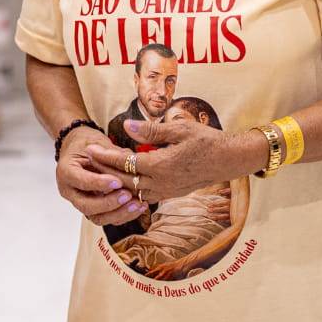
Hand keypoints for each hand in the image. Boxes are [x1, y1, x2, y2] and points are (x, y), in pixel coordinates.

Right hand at [55, 125, 148, 226]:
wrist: (81, 150)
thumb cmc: (87, 144)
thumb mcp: (96, 142)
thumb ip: (111, 153)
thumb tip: (130, 159)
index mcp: (66, 171)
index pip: (80, 181)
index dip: (98, 183)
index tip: (117, 181)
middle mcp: (70, 191)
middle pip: (86, 206)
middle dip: (109, 203)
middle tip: (127, 195)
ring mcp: (81, 202)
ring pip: (97, 217)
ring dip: (119, 214)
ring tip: (137, 204)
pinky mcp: (93, 209)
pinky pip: (107, 218)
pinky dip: (124, 215)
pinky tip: (139, 206)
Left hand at [86, 114, 241, 203]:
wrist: (230, 160)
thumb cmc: (207, 140)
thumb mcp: (180, 129)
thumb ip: (152, 130)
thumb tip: (127, 126)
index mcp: (161, 166)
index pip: (125, 163)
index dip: (106, 156)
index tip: (90, 149)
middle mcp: (162, 183)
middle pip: (124, 180)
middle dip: (105, 170)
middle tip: (90, 160)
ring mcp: (167, 191)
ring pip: (134, 190)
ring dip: (118, 181)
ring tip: (104, 170)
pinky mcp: (172, 193)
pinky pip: (146, 195)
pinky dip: (133, 188)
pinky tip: (125, 181)